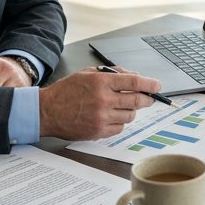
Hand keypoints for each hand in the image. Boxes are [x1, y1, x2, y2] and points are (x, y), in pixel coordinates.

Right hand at [38, 67, 162, 140]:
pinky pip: (120, 128)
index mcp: (101, 82)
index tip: (158, 86)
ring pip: (130, 116)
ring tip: (121, 107)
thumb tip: (133, 76)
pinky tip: (110, 117)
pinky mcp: (98, 132)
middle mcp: (103, 100)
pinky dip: (119, 123)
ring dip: (131, 111)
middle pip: (137, 101)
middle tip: (149, 98)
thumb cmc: (66, 91)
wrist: (47, 111)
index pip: (134, 83)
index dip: (150, 84)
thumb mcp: (87, 73)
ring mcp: (102, 117)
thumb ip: (112, 73)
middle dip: (147, 99)